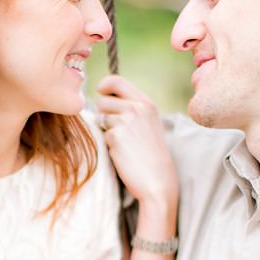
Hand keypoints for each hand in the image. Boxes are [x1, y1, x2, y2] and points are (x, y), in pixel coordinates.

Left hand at [96, 75, 178, 211]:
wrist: (158, 179)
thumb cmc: (153, 154)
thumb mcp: (149, 124)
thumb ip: (132, 108)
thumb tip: (103, 98)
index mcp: (147, 103)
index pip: (116, 80)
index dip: (104, 85)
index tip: (101, 93)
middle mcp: (137, 108)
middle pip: (103, 99)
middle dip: (104, 112)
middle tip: (118, 128)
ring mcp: (126, 121)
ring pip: (101, 117)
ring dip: (107, 129)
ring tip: (125, 142)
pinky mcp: (116, 136)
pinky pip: (103, 135)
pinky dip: (110, 144)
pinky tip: (124, 152)